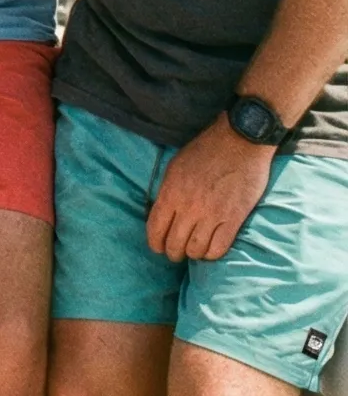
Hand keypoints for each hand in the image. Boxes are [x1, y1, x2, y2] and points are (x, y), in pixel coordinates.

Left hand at [146, 117, 274, 261]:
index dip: (155, 244)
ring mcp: (212, 215)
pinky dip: (212, 254)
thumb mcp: (175, 167)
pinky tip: (211, 248)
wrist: (240, 141)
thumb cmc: (205, 151)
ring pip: (196, 250)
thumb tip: (161, 215)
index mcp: (171, 193)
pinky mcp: (234, 219)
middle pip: (175, 245)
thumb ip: (167, 192)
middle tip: (177, 251)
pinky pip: (219, 249)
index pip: (155, 230)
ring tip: (195, 249)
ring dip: (193, 254)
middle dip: (174, 252)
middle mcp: (189, 207)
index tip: (158, 247)